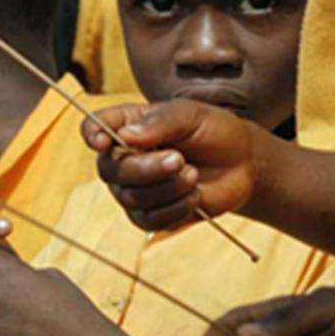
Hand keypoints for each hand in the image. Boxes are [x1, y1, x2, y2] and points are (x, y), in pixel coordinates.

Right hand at [84, 101, 267, 231]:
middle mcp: (122, 159)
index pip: (93, 128)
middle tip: (180, 159)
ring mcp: (132, 190)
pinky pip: (149, 219)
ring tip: (194, 175)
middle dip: (145, 168)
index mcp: (126, 126)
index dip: (92, 135)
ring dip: (168, 188)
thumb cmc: (214, 132)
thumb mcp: (192, 116)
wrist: (242, 164)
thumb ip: (160, 122)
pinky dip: (175, 209)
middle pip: (110, 170)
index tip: (105, 142)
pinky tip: (194, 196)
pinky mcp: (148, 215)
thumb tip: (125, 136)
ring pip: (131, 197)